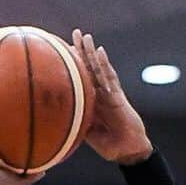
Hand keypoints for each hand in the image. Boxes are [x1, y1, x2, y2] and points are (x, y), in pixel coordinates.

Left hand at [72, 30, 152, 163]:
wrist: (127, 151)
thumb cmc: (109, 145)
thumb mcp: (87, 133)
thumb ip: (77, 123)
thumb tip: (58, 119)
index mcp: (92, 102)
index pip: (82, 79)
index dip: (74, 65)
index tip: (62, 50)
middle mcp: (101, 94)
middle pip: (90, 68)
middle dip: (82, 51)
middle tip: (74, 34)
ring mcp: (110, 93)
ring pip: (99, 68)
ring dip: (91, 52)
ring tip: (84, 36)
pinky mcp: (118, 96)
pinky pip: (110, 78)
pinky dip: (104, 64)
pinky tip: (99, 52)